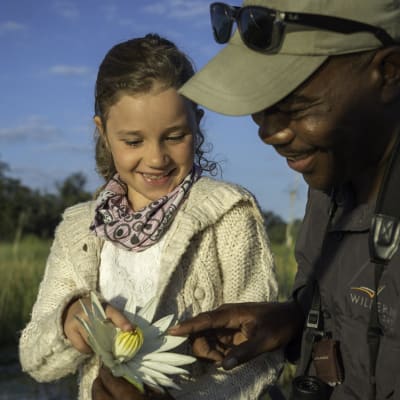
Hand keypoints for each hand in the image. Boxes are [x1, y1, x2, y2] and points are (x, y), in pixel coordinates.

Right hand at [63, 296, 133, 353]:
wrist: (72, 307)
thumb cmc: (94, 311)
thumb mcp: (106, 311)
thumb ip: (116, 320)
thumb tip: (130, 332)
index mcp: (101, 306)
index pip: (113, 313)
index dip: (122, 321)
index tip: (130, 329)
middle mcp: (89, 312)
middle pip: (101, 332)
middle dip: (110, 343)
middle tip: (115, 350)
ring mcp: (78, 321)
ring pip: (91, 340)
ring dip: (98, 347)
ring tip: (101, 347)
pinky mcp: (69, 330)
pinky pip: (81, 346)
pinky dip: (87, 349)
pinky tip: (89, 346)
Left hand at [92, 367, 173, 399]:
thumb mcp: (161, 394)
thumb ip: (145, 382)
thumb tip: (131, 371)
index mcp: (129, 399)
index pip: (110, 380)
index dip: (106, 370)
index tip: (107, 362)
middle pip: (98, 393)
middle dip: (98, 381)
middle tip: (104, 373)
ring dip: (98, 393)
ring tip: (104, 386)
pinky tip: (109, 398)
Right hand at [168, 301, 303, 369]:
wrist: (291, 317)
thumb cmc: (278, 325)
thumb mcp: (264, 340)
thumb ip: (244, 352)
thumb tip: (223, 365)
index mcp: (230, 314)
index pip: (204, 320)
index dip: (187, 326)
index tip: (170, 332)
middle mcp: (224, 317)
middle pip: (201, 332)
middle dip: (202, 348)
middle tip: (217, 360)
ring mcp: (226, 324)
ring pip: (206, 338)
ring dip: (210, 352)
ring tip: (225, 359)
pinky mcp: (230, 332)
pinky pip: (215, 343)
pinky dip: (216, 353)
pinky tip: (226, 358)